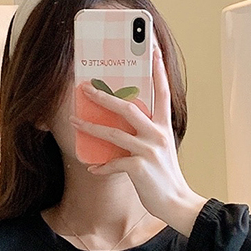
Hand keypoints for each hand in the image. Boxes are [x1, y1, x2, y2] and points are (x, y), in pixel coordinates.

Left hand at [69, 49, 206, 236]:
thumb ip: (146, 136)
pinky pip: (113, 163)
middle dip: (104, 97)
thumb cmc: (165, 178)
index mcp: (163, 127)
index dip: (157, 69)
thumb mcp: (160, 151)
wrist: (176, 202)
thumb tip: (123, 128)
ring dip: (90, 127)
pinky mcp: (139, 167)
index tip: (152, 48)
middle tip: (86, 88)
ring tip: (74, 120)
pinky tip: (92, 167)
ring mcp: (148, 150)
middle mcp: (157, 134)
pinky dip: (101, 166)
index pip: (161, 92)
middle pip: (128, 108)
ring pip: (114, 133)